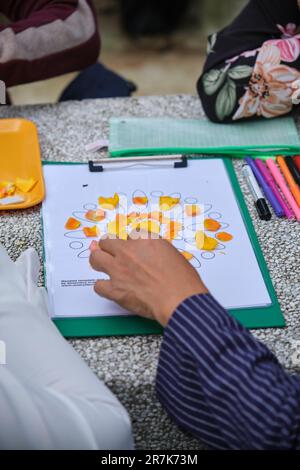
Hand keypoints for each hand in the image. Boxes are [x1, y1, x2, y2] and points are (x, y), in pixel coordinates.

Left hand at [89, 234, 207, 326]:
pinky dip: (102, 286)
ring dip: (98, 260)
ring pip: (95, 258)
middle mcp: (128, 252)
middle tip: (110, 252)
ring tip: (101, 264)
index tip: (133, 248)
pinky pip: (98, 285)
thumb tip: (151, 254)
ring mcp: (118, 270)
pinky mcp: (114, 289)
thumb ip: (158, 250)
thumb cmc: (182, 279)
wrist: (178, 299)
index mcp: (144, 240)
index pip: (130, 235)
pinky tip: (108, 287)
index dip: (130, 243)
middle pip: (106, 242)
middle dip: (108, 247)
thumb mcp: (173, 254)